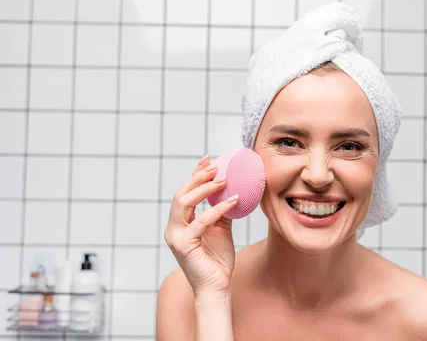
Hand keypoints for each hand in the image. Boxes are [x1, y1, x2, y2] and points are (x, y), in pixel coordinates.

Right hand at [164, 156, 238, 294]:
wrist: (217, 286)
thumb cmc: (217, 260)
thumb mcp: (221, 229)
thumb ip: (221, 212)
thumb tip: (232, 191)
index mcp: (179, 223)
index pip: (184, 193)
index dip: (194, 175)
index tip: (208, 159)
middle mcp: (173, 228)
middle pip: (180, 194)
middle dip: (197, 177)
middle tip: (215, 166)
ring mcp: (175, 236)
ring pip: (184, 203)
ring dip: (204, 189)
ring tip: (223, 179)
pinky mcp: (184, 245)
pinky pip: (201, 221)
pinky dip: (218, 209)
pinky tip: (233, 201)